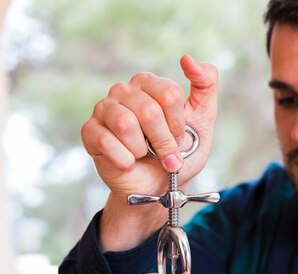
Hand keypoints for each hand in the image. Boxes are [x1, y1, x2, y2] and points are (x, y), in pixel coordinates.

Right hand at [81, 56, 217, 250]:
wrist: (158, 188)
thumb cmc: (178, 155)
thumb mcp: (202, 121)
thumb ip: (205, 85)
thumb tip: (187, 59)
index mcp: (148, 83)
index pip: (169, 95)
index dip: (177, 126)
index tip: (178, 139)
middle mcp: (123, 91)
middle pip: (149, 111)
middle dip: (163, 142)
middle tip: (165, 156)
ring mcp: (104, 110)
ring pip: (125, 123)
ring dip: (142, 150)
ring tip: (142, 156)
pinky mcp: (90, 132)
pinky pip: (106, 141)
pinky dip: (124, 160)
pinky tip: (127, 163)